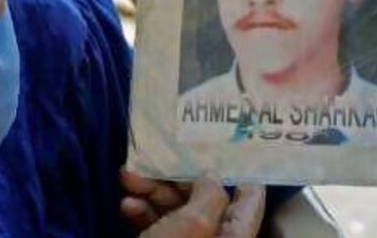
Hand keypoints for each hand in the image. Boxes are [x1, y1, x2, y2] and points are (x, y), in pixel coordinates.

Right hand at [120, 170, 264, 236]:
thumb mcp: (192, 227)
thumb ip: (208, 197)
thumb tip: (211, 178)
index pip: (250, 203)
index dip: (237, 173)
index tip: (221, 147)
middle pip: (206, 205)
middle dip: (175, 182)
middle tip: (151, 165)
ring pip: (178, 215)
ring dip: (152, 195)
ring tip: (127, 182)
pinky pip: (160, 231)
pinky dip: (143, 215)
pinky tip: (126, 207)